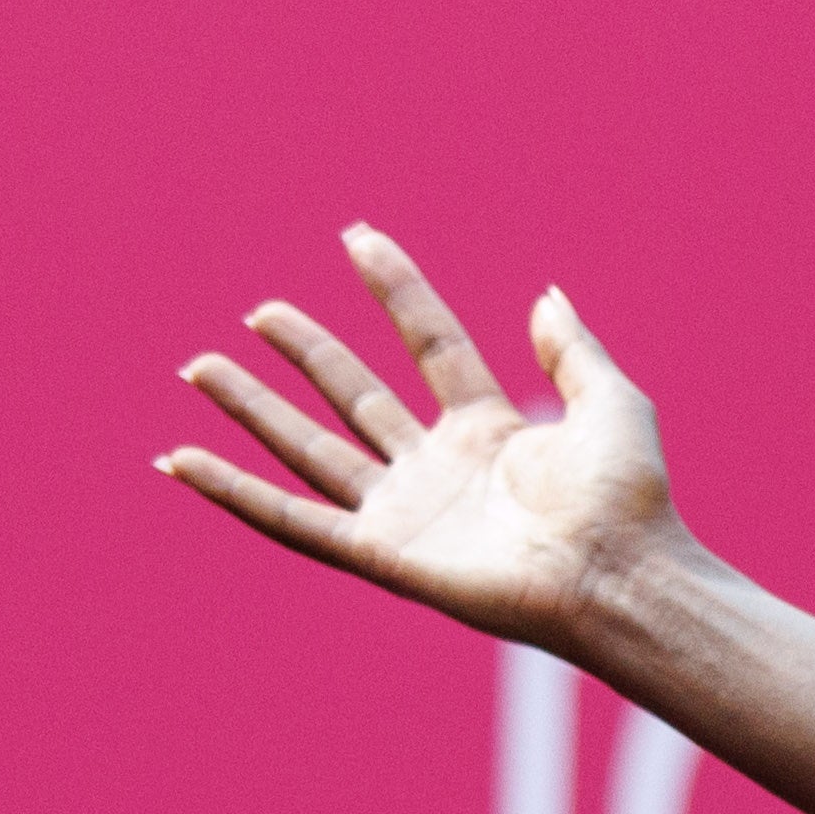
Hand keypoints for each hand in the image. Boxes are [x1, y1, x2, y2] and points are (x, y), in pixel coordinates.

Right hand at [158, 224, 679, 652]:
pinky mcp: (383, 556)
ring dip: (253, 410)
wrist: (622, 577)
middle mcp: (438, 469)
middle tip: (258, 312)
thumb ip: (573, 350)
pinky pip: (294, 522)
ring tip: (200, 367)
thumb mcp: (612, 403)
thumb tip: (546, 295)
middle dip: (304, 353)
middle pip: (354, 395)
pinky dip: (236, 494)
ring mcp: (407, 513)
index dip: (396, 289)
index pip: (429, 344)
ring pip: (310, 451)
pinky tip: (184, 462)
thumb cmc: (630, 503)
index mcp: (489, 431)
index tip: (356, 235)